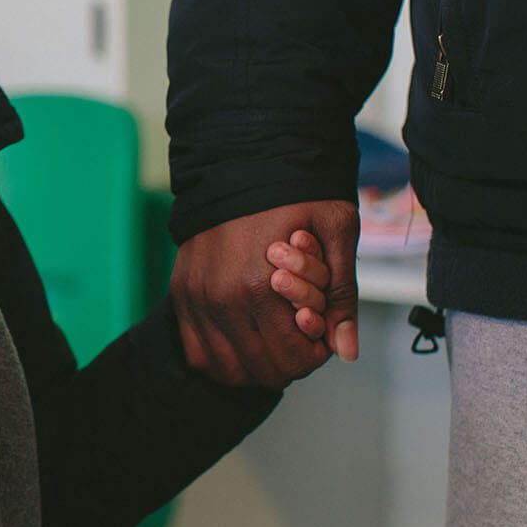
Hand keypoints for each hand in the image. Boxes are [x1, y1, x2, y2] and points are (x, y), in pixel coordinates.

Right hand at [170, 200, 359, 388]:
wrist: (242, 157)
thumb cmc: (295, 189)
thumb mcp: (337, 231)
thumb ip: (342, 295)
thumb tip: (346, 349)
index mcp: (261, 286)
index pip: (292, 359)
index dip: (316, 355)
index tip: (321, 336)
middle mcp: (222, 298)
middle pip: (262, 370)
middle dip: (290, 361)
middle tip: (300, 336)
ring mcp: (196, 297)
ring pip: (226, 369)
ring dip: (254, 365)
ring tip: (272, 339)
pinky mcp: (181, 293)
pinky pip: (196, 351)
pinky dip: (221, 358)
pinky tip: (241, 343)